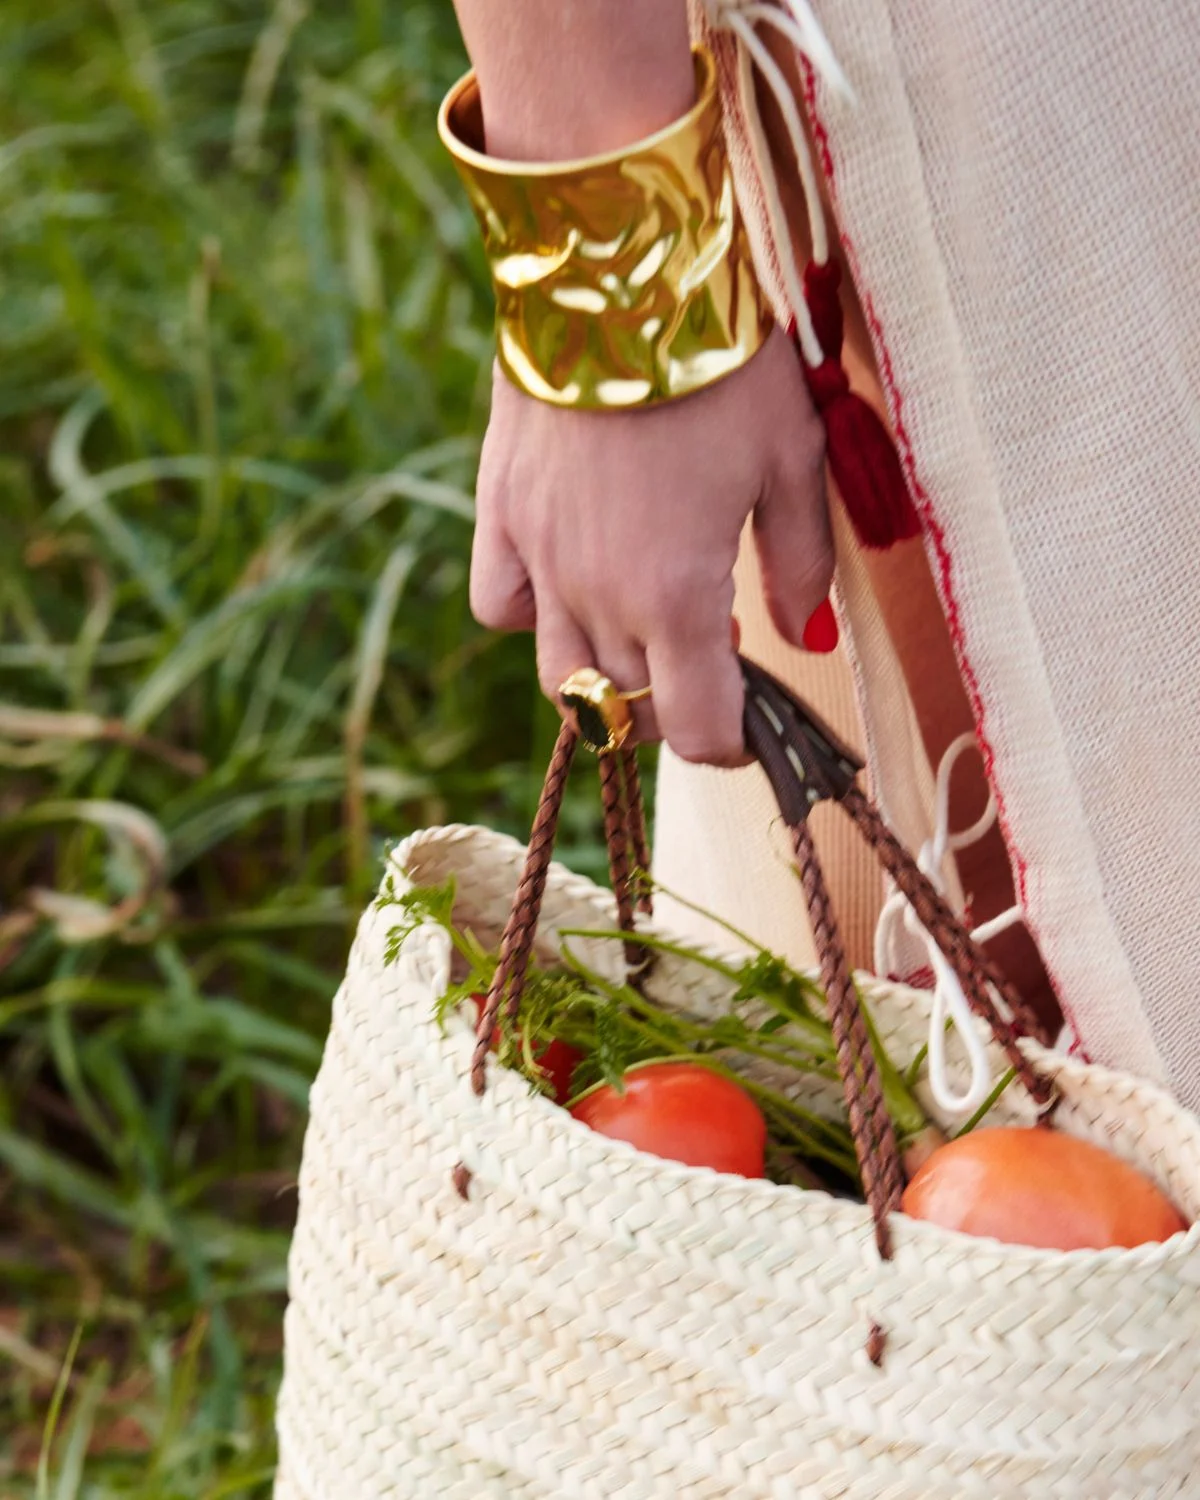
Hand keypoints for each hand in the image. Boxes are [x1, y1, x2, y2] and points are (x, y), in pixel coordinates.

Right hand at [469, 326, 831, 764]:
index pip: (698, 729)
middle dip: (680, 701)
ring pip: (563, 679)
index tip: (752, 722)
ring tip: (643, 630)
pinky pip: (500, 606)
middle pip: (633, 709)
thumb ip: (802, 565)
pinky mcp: (499, 515)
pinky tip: (571, 583)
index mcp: (678, 595)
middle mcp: (598, 595)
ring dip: (608, 680)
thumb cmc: (721, 363)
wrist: (619, 269)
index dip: (733, 743)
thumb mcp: (791, 460)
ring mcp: (539, 559)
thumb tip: (805, 640)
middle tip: (713, 652)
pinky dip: (533, 617)